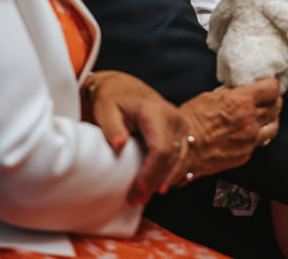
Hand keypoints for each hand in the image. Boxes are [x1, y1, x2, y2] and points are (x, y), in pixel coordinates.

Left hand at [82, 70, 189, 204]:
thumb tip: (119, 145)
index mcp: (155, 112)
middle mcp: (174, 118)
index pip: (161, 148)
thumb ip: (112, 127)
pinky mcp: (181, 133)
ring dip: (163, 181)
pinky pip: (181, 159)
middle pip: (172, 158)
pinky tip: (155, 186)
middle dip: (155, 182)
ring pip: (180, 161)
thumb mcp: (105, 109)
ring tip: (143, 196)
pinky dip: (170, 175)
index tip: (137, 190)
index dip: (150, 173)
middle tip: (135, 200)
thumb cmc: (112, 97)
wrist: (123, 87)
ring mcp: (180, 125)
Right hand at [176, 77, 281, 180]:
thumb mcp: (211, 96)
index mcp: (241, 101)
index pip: (272, 89)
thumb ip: (232, 94)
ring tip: (266, 114)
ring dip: (271, 118)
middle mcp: (250, 120)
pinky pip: (260, 142)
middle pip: (276, 106)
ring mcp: (249, 140)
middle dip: (274, 99)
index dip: (272, 84)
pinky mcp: (245, 154)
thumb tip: (241, 91)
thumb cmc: (190, 122)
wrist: (182, 149)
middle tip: (269, 97)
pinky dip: (259, 134)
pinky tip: (252, 131)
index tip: (269, 83)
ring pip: (273, 126)